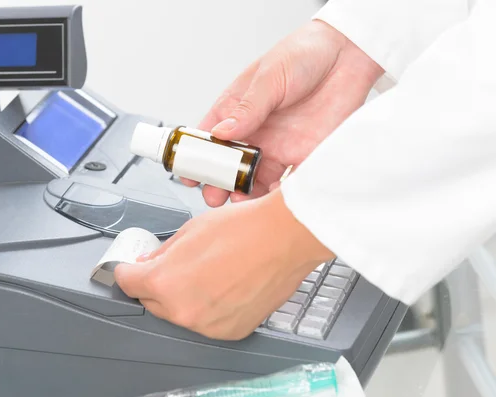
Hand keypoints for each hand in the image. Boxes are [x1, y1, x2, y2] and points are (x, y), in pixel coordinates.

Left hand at [114, 189, 333, 339]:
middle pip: (152, 301)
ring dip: (183, 298)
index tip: (132, 268)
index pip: (128, 283)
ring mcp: (208, 325)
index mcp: (165, 283)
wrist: (286, 237)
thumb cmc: (244, 228)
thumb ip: (162, 253)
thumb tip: (148, 264)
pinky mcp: (231, 331)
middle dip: (155, 284)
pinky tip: (223, 286)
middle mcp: (183, 311)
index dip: (128, 271)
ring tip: (207, 273)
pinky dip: (208, 308)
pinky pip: (206, 322)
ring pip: (180, 313)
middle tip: (173, 266)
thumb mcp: (190, 231)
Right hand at [183, 20, 383, 206]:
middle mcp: (255, 132)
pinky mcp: (303, 155)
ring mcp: (278, 146)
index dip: (197, 159)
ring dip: (245, 194)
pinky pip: (287, 182)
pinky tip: (271, 197)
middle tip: (215, 196)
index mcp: (238, 110)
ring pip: (254, 179)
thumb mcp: (269, 77)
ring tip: (241, 201)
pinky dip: (277, 194)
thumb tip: (222, 133)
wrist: (349, 54)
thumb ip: (247, 108)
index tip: (189, 175)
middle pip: (229, 166)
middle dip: (219, 183)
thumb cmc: (304, 54)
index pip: (210, 138)